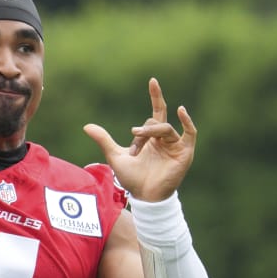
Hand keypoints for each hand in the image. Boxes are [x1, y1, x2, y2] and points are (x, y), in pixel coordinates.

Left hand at [83, 78, 198, 201]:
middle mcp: (165, 139)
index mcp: (152, 138)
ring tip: (138, 144)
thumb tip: (86, 126)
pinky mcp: (184, 153)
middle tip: (133, 137)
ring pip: (165, 128)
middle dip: (144, 129)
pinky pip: (190, 133)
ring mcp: (175, 146)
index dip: (155, 96)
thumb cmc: (132, 179)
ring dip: (151, 133)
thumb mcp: (115, 156)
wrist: (144, 196)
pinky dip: (187, 122)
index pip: (156, 112)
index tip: (152, 80)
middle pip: (156, 122)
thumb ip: (104, 140)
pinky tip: (181, 111)